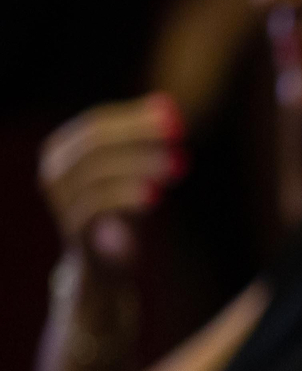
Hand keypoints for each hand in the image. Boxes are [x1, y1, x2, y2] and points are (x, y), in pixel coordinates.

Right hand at [38, 93, 186, 265]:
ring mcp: (60, 202)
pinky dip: (126, 196)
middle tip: (178, 134)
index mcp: (63, 151)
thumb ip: (144, 141)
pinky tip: (158, 197)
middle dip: (138, 135)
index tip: (174, 116)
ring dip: (139, 164)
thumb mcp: (133, 173)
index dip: (135, 118)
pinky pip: (94, 207)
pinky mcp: (73, 231)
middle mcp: (54, 172)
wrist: (105, 266)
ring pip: (94, 172)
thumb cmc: (120, 212)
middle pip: (93, 143)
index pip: (96, 124)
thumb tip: (167, 104)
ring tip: (177, 165)